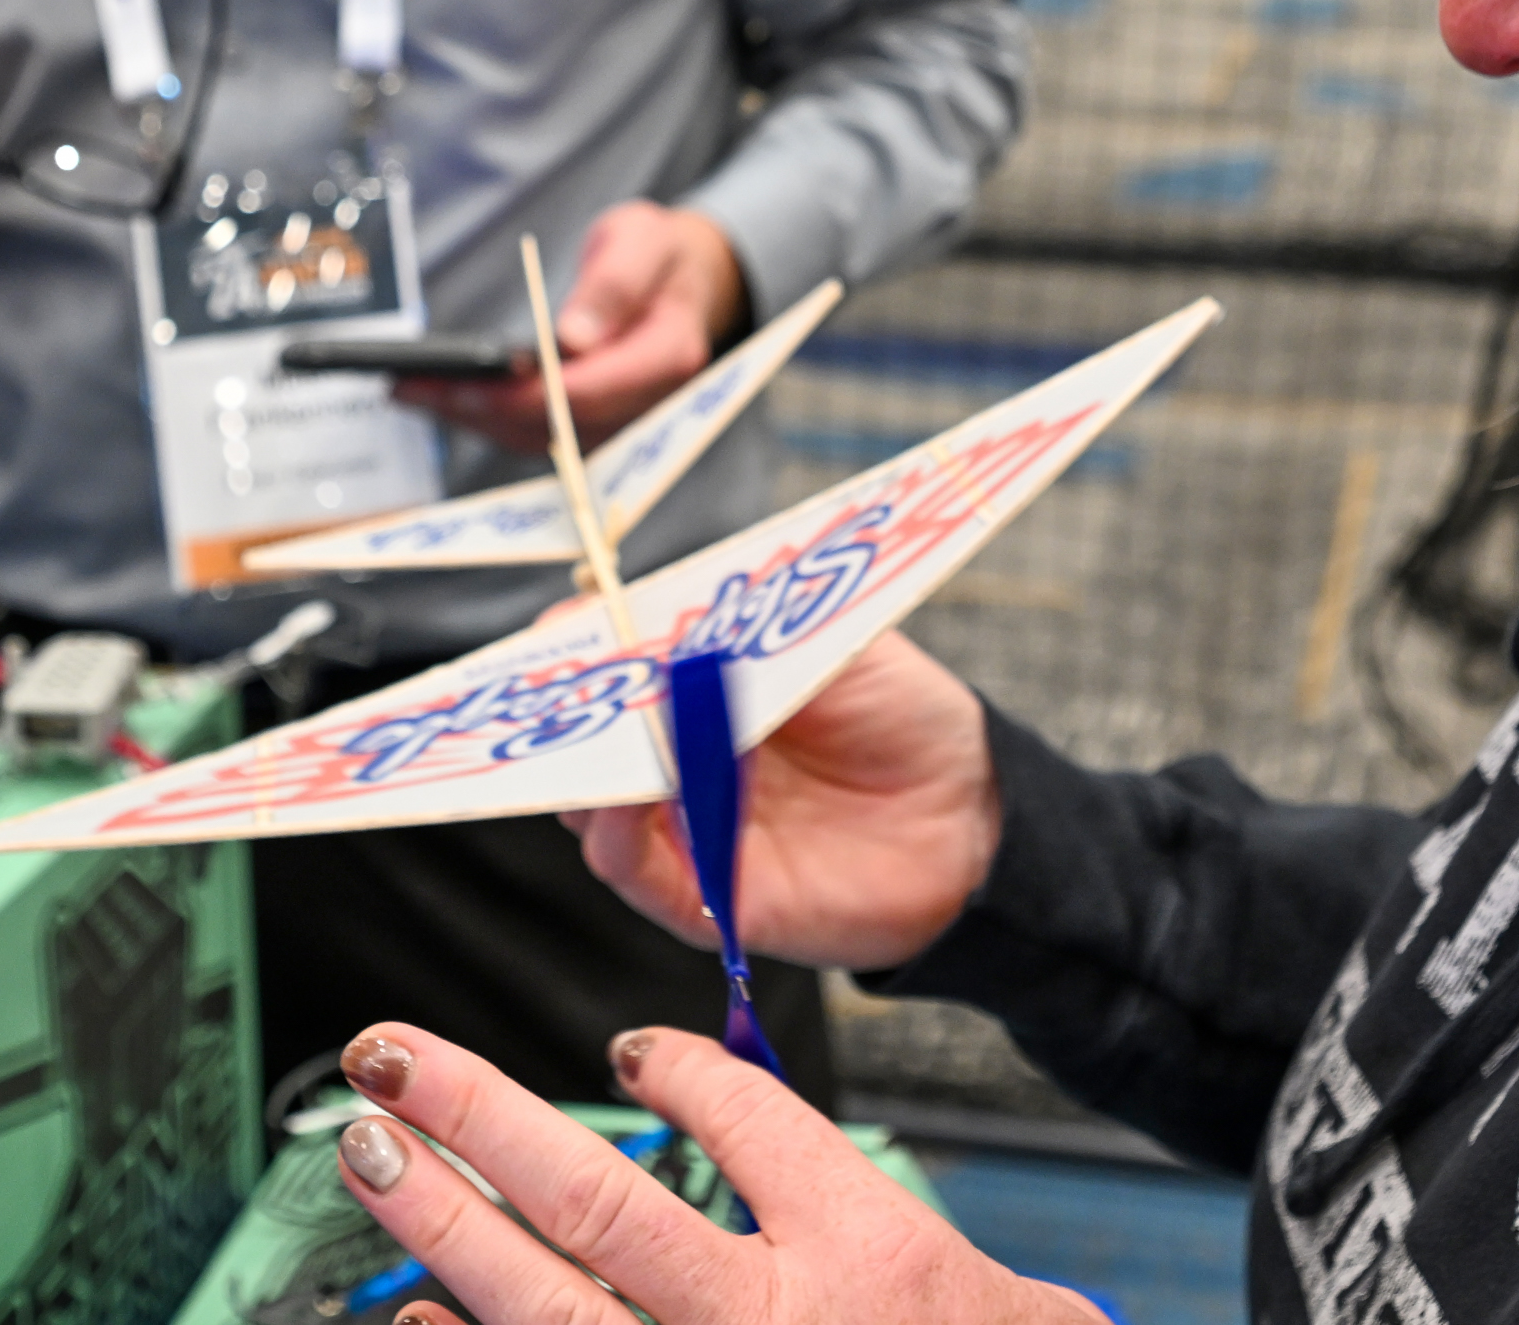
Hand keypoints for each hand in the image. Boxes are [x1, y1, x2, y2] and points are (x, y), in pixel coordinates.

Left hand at [333, 1023, 1101, 1324]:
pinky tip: (414, 1313)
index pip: (751, 1123)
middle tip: (395, 1061)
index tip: (633, 1047)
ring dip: (446, 1223)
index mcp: (867, 1261)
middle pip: (599, 1205)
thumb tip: (702, 1087)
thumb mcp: (1003, 1299)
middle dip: (483, 1122)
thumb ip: (864, 1201)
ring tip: (373, 1153)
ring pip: (550, 1304)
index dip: (679, 1072)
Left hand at [406, 203, 746, 454]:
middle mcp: (646, 405)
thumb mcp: (641, 242)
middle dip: (482, 410)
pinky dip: (488, 418)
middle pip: (557, 426)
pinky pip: (537, 434)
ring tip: (412, 390)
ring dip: (474, 419)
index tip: (471, 381)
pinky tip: (443, 397)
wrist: (680, 279)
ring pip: (540, 439)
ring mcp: (619, 422)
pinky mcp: (592, 426)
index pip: (592, 391)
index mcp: (667, 358)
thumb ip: (613, 284)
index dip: (530, 394)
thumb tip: (572, 337)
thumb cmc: (658, 256)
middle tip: (414, 386)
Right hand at [564, 630, 995, 973]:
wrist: (974, 821)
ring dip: (577, 770)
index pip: (610, 667)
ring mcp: (686, 829)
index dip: (575, 647)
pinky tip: (618, 796)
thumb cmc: (906, 719)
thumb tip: (654, 621)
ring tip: (587, 735)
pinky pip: (633, 869)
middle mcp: (679, 761)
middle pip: (582, 741)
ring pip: (592, 805)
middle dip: (554, 713)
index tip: (557, 628)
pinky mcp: (703, 898)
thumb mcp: (830, 640)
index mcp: (700, 691)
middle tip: (543, 686)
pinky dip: (612, 831)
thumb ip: (747, 628)